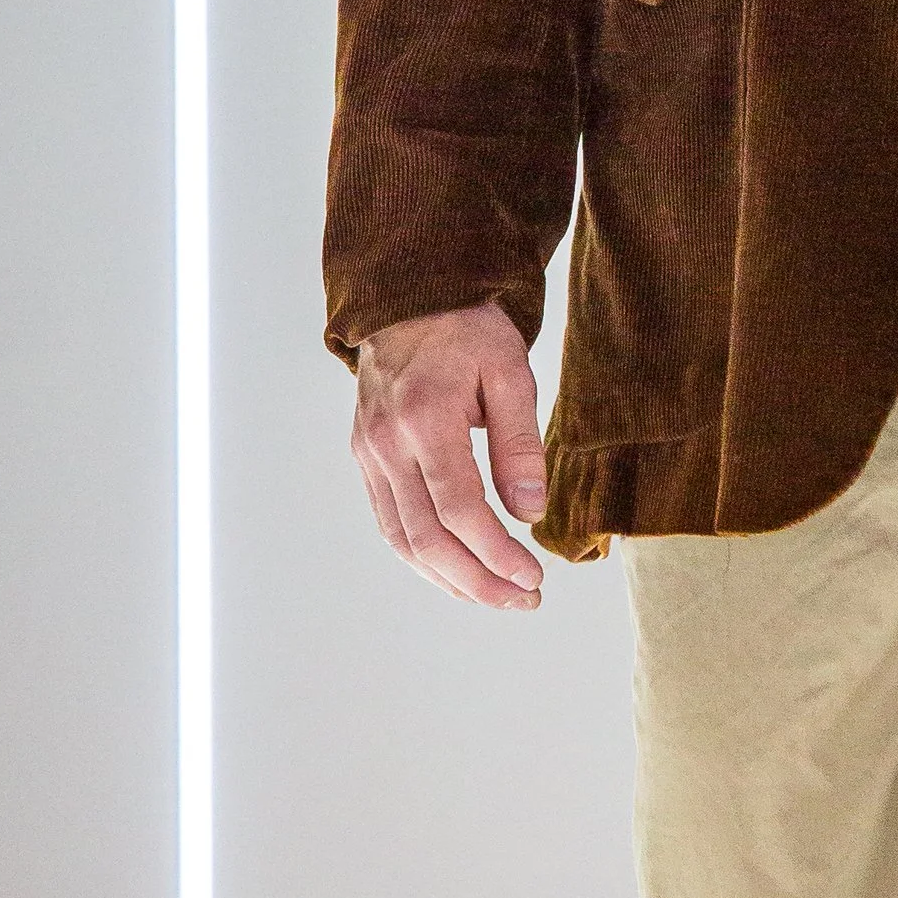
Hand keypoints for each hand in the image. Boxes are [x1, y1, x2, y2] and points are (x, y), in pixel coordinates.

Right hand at [350, 300, 547, 609]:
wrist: (410, 299)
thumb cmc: (468, 332)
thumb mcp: (510, 372)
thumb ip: (519, 443)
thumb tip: (529, 513)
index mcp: (424, 417)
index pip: (459, 508)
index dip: (496, 553)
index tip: (533, 576)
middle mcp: (386, 442)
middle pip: (426, 536)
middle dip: (478, 580)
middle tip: (524, 598)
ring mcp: (368, 453)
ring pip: (401, 540)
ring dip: (449, 579)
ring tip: (497, 596)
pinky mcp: (364, 459)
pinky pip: (389, 522)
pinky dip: (423, 557)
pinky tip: (459, 572)